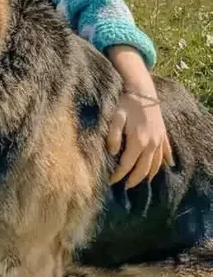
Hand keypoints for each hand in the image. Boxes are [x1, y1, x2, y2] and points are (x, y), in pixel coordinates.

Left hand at [106, 45, 174, 187]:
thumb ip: (113, 136)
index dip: (118, 175)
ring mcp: (159, 141)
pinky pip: (165, 153)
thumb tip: (111, 153)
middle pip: (143, 169)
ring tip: (139, 180)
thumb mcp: (115, 118)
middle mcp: (151, 144)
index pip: (127, 165)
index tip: (110, 180)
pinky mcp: (163, 135)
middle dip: (133, 180)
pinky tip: (164, 167)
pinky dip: (163, 162)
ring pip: (155, 164)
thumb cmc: (126, 104)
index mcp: (137, 141)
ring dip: (148, 175)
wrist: (142, 91)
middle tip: (125, 186)